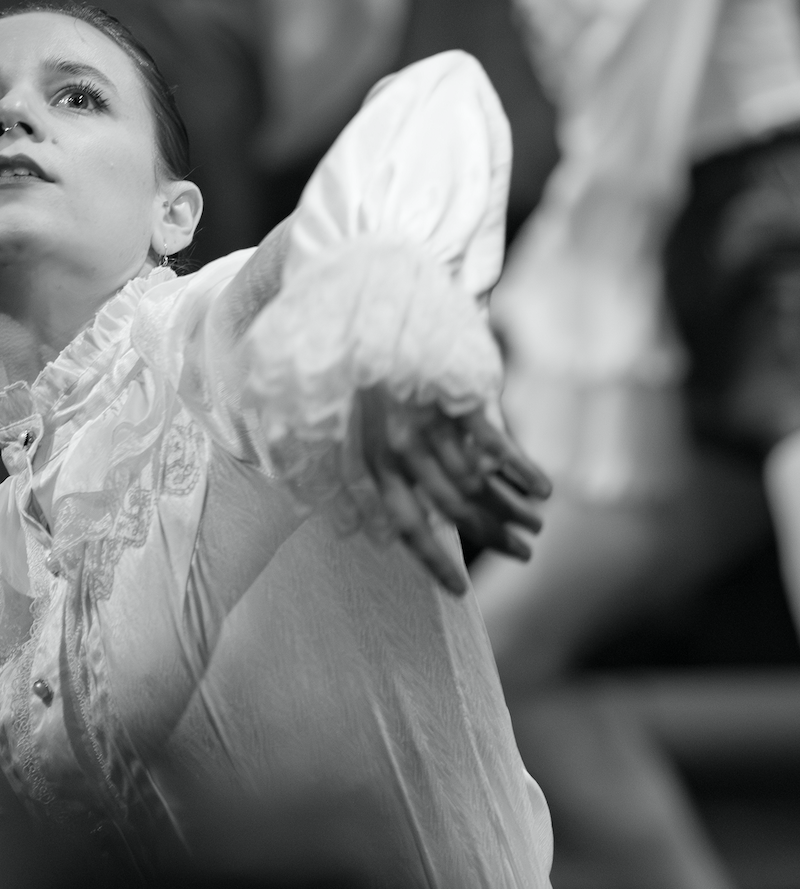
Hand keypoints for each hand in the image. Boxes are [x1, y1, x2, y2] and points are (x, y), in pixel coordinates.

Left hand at [354, 388, 551, 593]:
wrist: (381, 315)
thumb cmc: (376, 380)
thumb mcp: (366, 430)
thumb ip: (386, 476)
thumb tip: (393, 528)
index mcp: (375, 462)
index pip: (406, 525)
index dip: (432, 561)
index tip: (459, 592)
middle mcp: (399, 449)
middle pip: (451, 509)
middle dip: (491, 536)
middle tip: (525, 554)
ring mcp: (427, 422)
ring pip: (476, 482)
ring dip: (510, 508)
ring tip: (536, 525)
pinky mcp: (453, 397)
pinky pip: (491, 443)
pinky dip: (519, 469)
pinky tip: (542, 488)